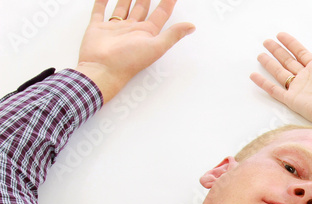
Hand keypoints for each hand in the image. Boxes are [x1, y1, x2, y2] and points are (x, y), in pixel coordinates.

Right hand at [75, 0, 194, 102]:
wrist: (102, 68)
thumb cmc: (129, 61)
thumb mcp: (156, 46)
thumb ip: (173, 35)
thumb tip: (192, 26)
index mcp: (146, 33)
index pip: (160, 14)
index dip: (167, 3)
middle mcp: (132, 29)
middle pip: (141, 8)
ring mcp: (115, 28)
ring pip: (122, 8)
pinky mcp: (98, 28)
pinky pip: (100, 11)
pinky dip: (101, 2)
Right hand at [252, 29, 311, 128]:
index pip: (300, 52)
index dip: (290, 43)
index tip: (280, 35)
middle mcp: (307, 77)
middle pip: (288, 61)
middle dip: (277, 51)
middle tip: (267, 42)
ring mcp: (299, 89)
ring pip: (280, 73)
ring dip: (270, 64)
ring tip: (260, 55)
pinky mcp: (293, 100)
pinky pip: (275, 90)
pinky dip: (264, 83)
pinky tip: (254, 75)